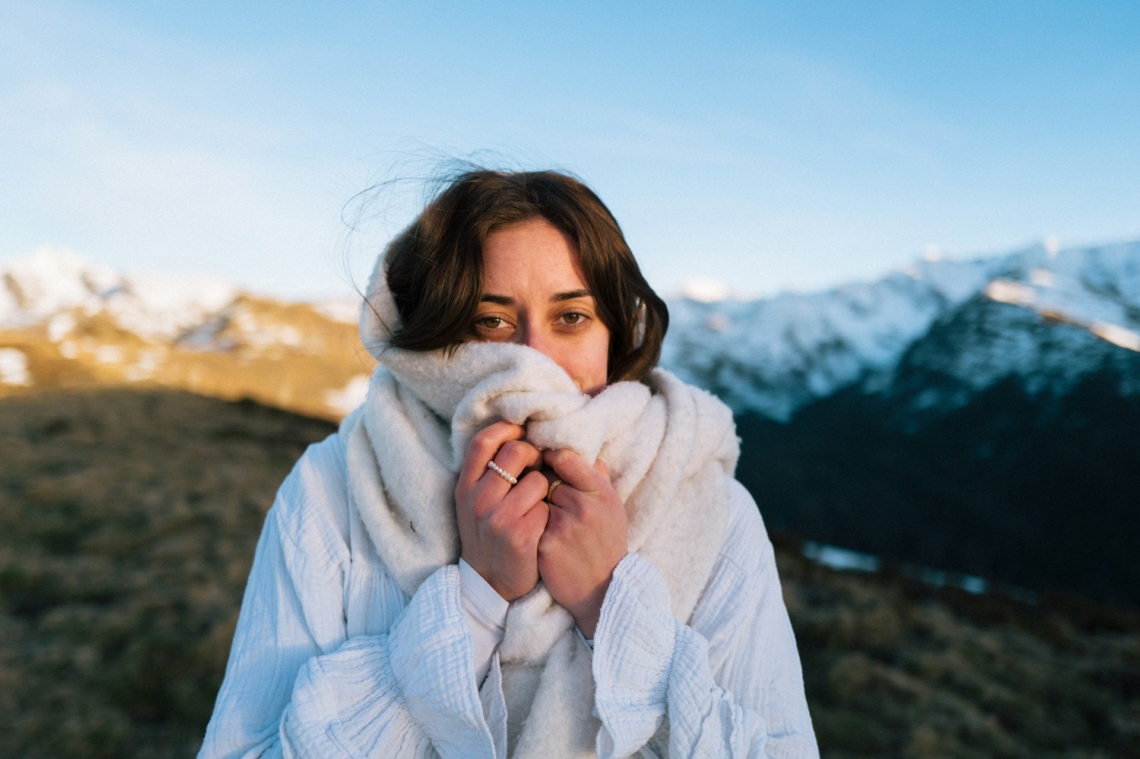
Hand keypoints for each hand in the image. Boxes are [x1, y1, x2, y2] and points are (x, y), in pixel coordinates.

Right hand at [455, 422, 549, 600]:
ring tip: (539, 503)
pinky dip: (549, 512)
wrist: (490, 585)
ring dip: (545, 488)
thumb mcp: (475, 504)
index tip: (522, 431)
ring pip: (537, 479)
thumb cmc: (489, 536)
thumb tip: (518, 435)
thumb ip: (487, 473)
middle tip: (539, 467)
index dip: (506, 429)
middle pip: (515, 452)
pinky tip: (541, 525)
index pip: (482, 442)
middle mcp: (477, 500)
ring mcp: (498, 518)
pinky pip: (546, 506)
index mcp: (464, 488)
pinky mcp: (520, 535)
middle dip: (534, 455)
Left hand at [538, 449, 627, 637]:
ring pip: (533, 498)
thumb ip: (597, 476)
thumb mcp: (612, 506)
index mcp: (601, 492)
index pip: (565, 457)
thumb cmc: (606, 543)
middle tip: (545, 496)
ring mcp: (563, 525)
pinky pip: (528, 520)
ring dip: (533, 504)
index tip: (546, 463)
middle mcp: (583, 506)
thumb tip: (580, 450)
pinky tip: (537, 534)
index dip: (551, 458)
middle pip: (544, 477)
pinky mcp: (545, 544)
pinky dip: (529, 524)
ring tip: (543, 518)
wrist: (601, 589)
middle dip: (541, 484)